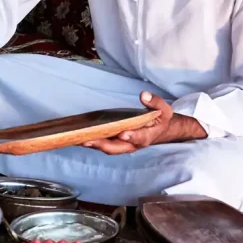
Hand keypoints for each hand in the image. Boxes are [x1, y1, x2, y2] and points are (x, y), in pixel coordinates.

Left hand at [83, 91, 206, 153]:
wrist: (160, 131)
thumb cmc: (160, 120)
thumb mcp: (164, 110)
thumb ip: (155, 103)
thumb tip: (144, 95)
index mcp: (147, 136)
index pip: (139, 138)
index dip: (131, 136)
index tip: (123, 133)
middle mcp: (133, 144)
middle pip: (118, 148)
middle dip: (103, 145)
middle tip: (88, 140)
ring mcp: (124, 145)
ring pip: (108, 148)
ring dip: (94, 145)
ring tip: (79, 139)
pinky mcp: (116, 143)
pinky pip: (104, 144)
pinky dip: (93, 142)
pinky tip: (80, 137)